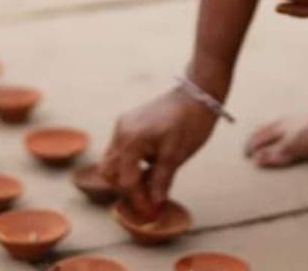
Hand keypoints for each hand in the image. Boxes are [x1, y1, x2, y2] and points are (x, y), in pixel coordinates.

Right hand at [100, 87, 216, 216]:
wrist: (197, 93)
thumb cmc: (190, 122)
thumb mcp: (176, 156)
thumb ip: (161, 181)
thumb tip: (155, 206)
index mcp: (132, 139)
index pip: (127, 181)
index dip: (139, 201)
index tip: (152, 214)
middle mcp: (121, 131)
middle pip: (110, 172)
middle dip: (126, 190)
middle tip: (148, 201)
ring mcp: (122, 125)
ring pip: (112, 161)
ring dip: (126, 177)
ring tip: (148, 188)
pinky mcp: (127, 123)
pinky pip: (120, 150)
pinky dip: (129, 164)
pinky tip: (147, 171)